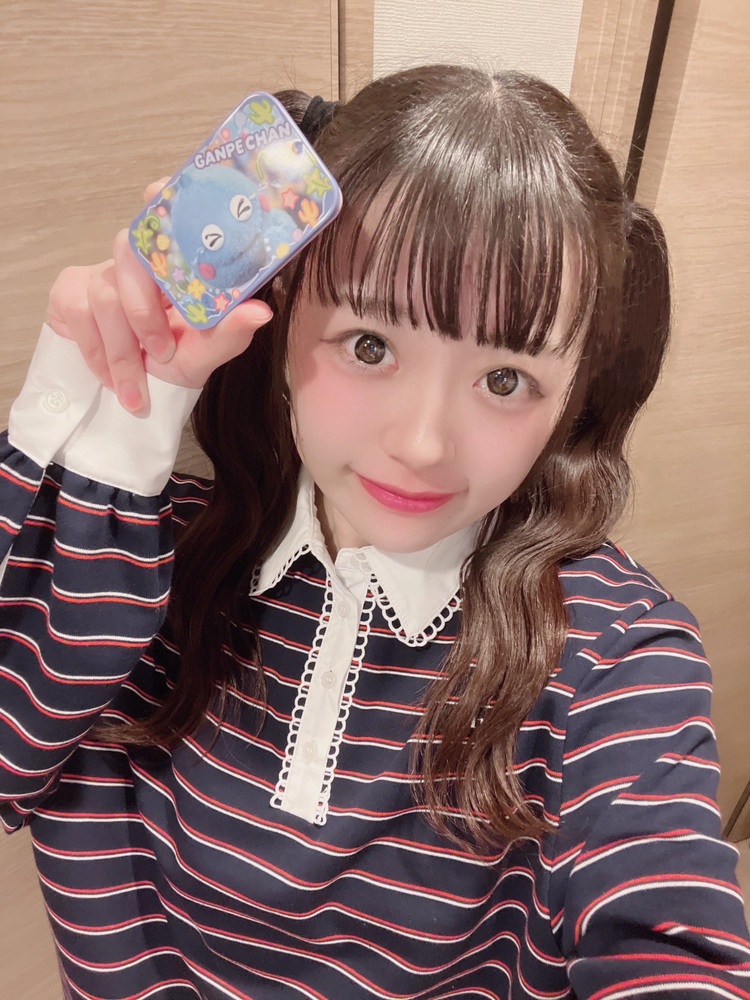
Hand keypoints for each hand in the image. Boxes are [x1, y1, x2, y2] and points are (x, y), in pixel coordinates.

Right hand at [45, 179, 273, 412]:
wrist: (138, 388)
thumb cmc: (178, 357)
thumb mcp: (207, 350)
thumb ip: (231, 331)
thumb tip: (261, 312)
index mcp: (176, 261)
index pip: (166, 211)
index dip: (160, 198)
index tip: (157, 192)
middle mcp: (138, 258)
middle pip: (128, 250)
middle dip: (144, 312)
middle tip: (162, 354)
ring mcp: (101, 272)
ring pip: (104, 294)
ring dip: (122, 349)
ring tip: (136, 386)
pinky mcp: (70, 292)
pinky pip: (76, 311)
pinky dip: (96, 352)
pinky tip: (111, 378)